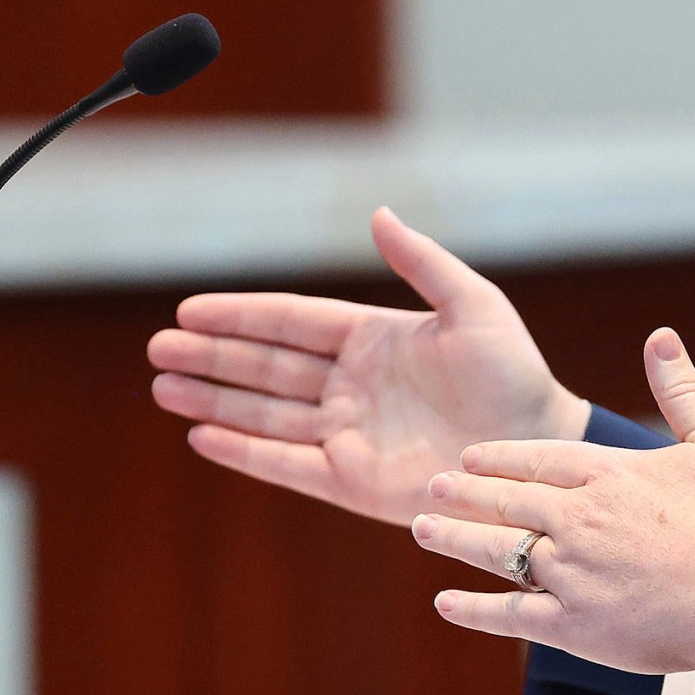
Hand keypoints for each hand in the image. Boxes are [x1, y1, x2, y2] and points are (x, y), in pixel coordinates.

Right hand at [147, 206, 589, 526]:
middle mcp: (353, 385)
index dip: (241, 315)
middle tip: (157, 347)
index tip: (189, 309)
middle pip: (266, 366)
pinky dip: (243, 452)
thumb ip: (422, 262)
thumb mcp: (472, 305)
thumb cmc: (515, 372)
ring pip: (265, 413)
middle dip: (211, 356)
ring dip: (213, 400)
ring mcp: (349, 434)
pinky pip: (286, 464)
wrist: (536, 445)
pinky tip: (201, 436)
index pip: (292, 322)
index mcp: (375, 339)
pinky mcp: (353, 481)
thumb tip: (378, 214)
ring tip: (163, 387)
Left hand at [412, 327, 694, 676]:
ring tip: (423, 530)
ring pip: (498, 551)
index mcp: (610, 475)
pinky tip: (445, 604)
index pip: (541, 459)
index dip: (502, 457)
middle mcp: (579, 518)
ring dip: (456, 540)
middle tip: (433, 487)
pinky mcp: (574, 625)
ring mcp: (571, 572)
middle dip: (467, 493)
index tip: (470, 455)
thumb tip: (660, 337)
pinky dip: (474, 610)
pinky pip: (509, 615)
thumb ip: (681, 390)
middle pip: (509, 500)